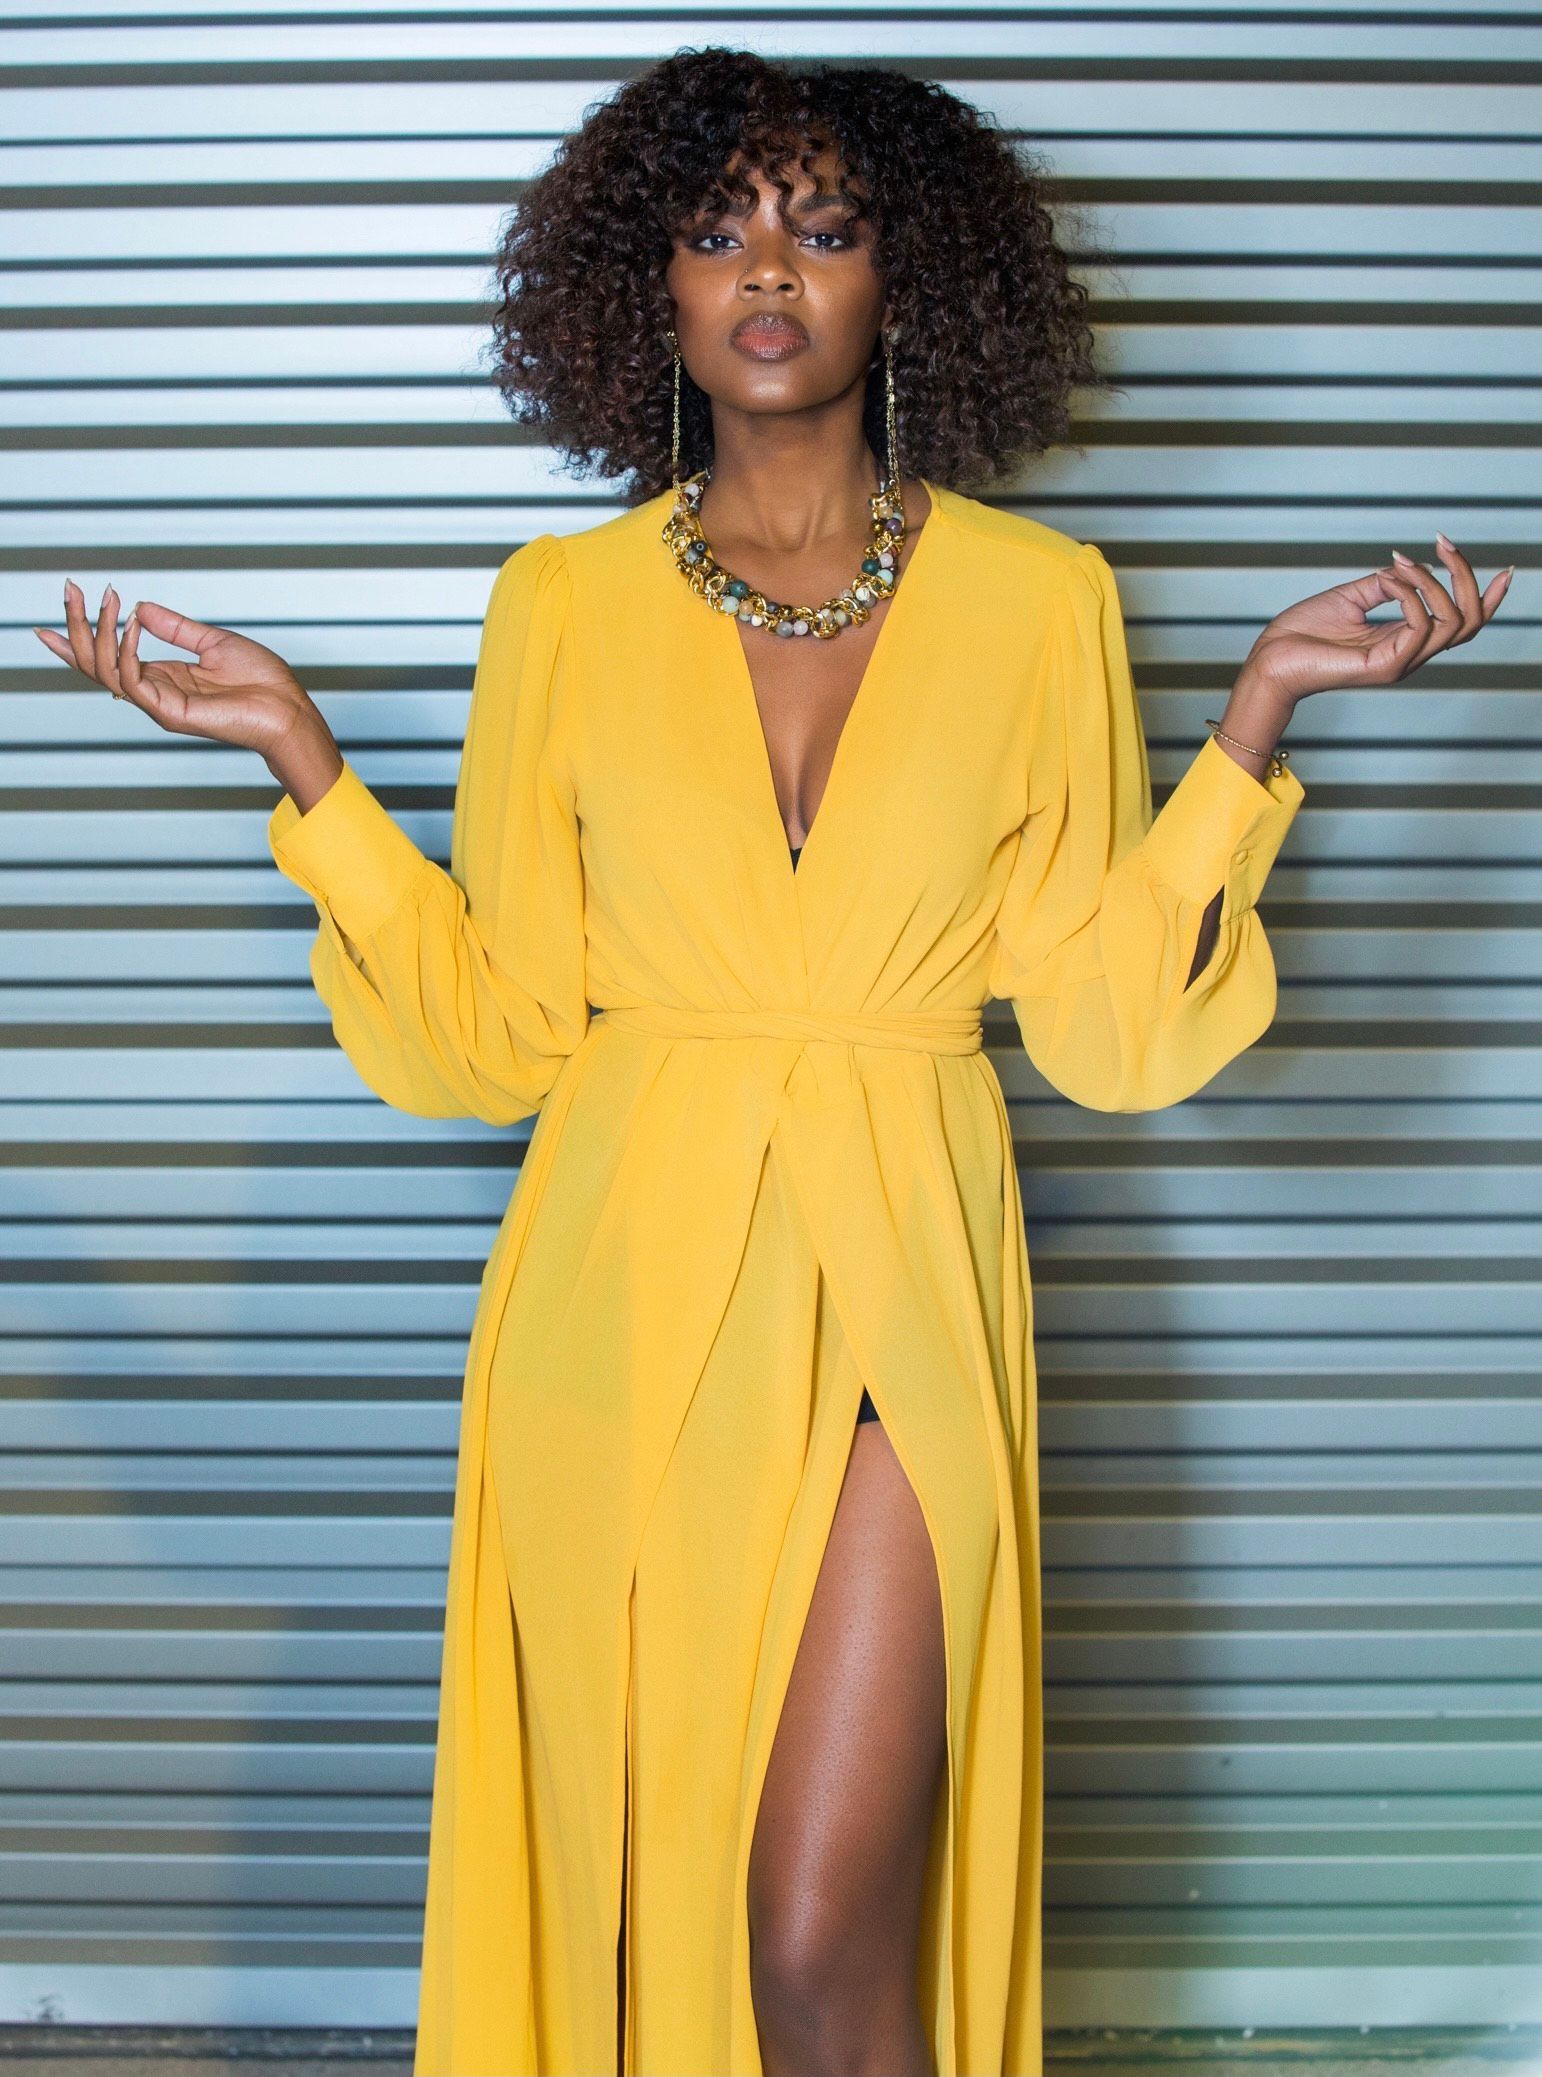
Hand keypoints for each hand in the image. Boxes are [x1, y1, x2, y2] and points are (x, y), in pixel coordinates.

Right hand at [33, 579, 328, 768]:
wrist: (287, 708)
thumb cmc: (261, 681)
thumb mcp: (213, 642)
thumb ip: (175, 628)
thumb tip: (142, 607)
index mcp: (163, 677)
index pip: (108, 659)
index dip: (78, 637)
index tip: (55, 612)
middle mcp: (155, 692)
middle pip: (96, 663)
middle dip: (77, 625)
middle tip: (70, 589)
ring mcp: (159, 704)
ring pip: (105, 671)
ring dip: (97, 632)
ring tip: (102, 599)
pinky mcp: (169, 713)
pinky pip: (132, 680)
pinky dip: (126, 649)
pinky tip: (130, 624)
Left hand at [1237, 536, 1514, 709]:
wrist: (1270, 657)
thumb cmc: (1303, 631)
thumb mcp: (1351, 597)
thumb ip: (1385, 584)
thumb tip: (1406, 567)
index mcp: (1405, 640)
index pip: (1461, 624)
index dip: (1489, 599)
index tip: (1505, 570)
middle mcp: (1409, 654)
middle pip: (1469, 622)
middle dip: (1466, 577)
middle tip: (1445, 544)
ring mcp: (1400, 663)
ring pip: (1452, 622)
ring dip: (1433, 581)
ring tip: (1404, 561)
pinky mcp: (1385, 665)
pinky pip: (1419, 624)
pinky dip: (1410, 593)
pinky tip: (1388, 578)